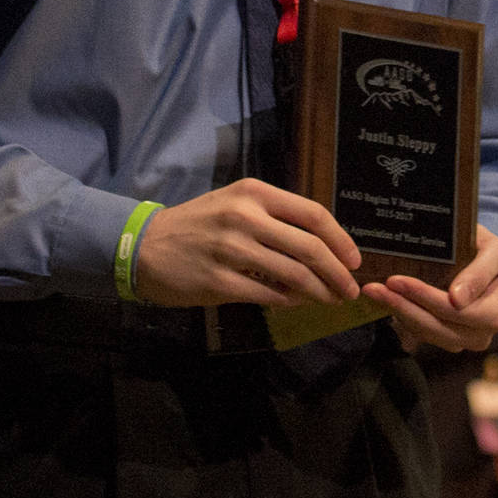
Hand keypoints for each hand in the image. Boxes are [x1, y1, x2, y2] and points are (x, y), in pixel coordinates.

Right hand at [133, 178, 360, 307]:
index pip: (313, 214)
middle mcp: (245, 217)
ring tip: (330, 300)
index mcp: (254, 193)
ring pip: (294, 275)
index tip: (354, 260)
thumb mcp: (236, 203)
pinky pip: (268, 295)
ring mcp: (231, 250)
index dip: (341, 239)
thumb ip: (275, 217)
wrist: (144, 246)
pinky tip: (297, 303)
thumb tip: (323, 244)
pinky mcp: (219, 282)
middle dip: (338, 273)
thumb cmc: (198, 224)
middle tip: (350, 289)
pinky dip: (289, 301)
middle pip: (310, 247)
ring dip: (319, 292)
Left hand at [363, 227, 497, 351]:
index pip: (457, 311)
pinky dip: (401, 316)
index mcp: (496, 314)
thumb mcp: (494, 252)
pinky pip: (420, 334)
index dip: (425, 298)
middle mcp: (482, 335)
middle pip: (437, 327)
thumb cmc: (488, 253)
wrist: (486, 262)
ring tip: (374, 291)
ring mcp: (463, 341)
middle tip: (375, 287)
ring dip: (398, 312)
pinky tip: (385, 299)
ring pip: (425, 333)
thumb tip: (458, 299)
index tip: (397, 280)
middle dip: (404, 306)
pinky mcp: (446, 340)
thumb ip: (481, 271)